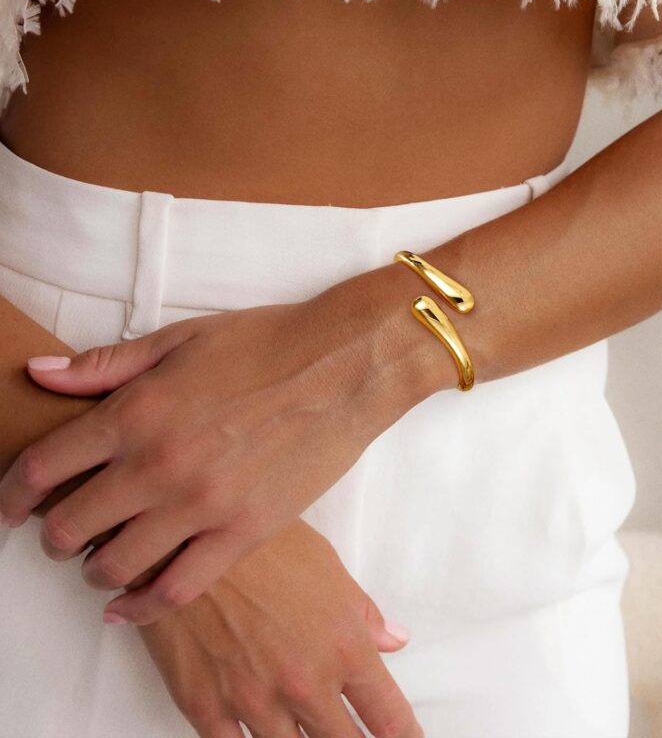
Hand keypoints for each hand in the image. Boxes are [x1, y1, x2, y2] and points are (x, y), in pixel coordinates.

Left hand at [0, 266, 444, 622]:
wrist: (342, 366)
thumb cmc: (265, 343)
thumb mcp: (180, 339)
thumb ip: (105, 364)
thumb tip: (38, 372)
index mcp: (135, 412)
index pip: (43, 468)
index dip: (12, 495)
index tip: (10, 509)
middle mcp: (158, 465)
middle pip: (70, 526)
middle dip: (54, 537)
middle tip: (64, 534)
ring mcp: (201, 505)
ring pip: (116, 566)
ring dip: (96, 571)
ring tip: (105, 561)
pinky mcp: (243, 532)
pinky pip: (178, 589)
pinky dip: (144, 608)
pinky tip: (131, 606)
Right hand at [138, 518, 422, 737]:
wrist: (188, 537)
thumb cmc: (262, 544)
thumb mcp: (326, 567)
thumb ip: (363, 613)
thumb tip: (395, 640)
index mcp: (344, 646)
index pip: (388, 715)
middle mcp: (306, 682)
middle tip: (354, 736)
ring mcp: (255, 701)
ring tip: (306, 733)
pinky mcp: (207, 708)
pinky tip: (258, 736)